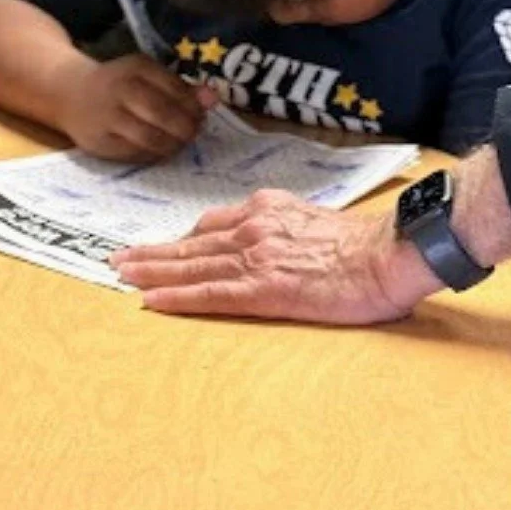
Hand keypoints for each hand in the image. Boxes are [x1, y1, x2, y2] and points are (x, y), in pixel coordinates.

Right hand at [54, 54, 217, 161]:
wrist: (68, 92)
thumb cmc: (118, 83)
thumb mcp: (147, 75)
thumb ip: (181, 87)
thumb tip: (213, 99)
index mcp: (137, 67)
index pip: (175, 89)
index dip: (194, 107)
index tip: (202, 115)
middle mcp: (120, 90)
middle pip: (163, 114)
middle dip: (186, 127)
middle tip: (194, 133)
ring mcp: (107, 117)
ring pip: (149, 137)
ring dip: (172, 144)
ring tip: (180, 143)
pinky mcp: (98, 142)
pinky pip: (134, 153)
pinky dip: (153, 154)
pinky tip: (160, 149)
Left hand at [111, 192, 431, 322]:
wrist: (390, 253)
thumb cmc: (367, 244)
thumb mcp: (320, 220)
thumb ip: (290, 227)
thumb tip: (280, 244)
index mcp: (270, 210)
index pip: (216, 224)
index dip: (185, 237)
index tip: (163, 245)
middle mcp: (255, 227)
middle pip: (194, 243)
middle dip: (155, 251)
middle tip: (121, 258)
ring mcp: (257, 257)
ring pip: (193, 265)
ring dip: (153, 270)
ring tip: (123, 274)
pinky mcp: (264, 289)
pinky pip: (210, 294)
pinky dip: (177, 296)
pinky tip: (151, 299)